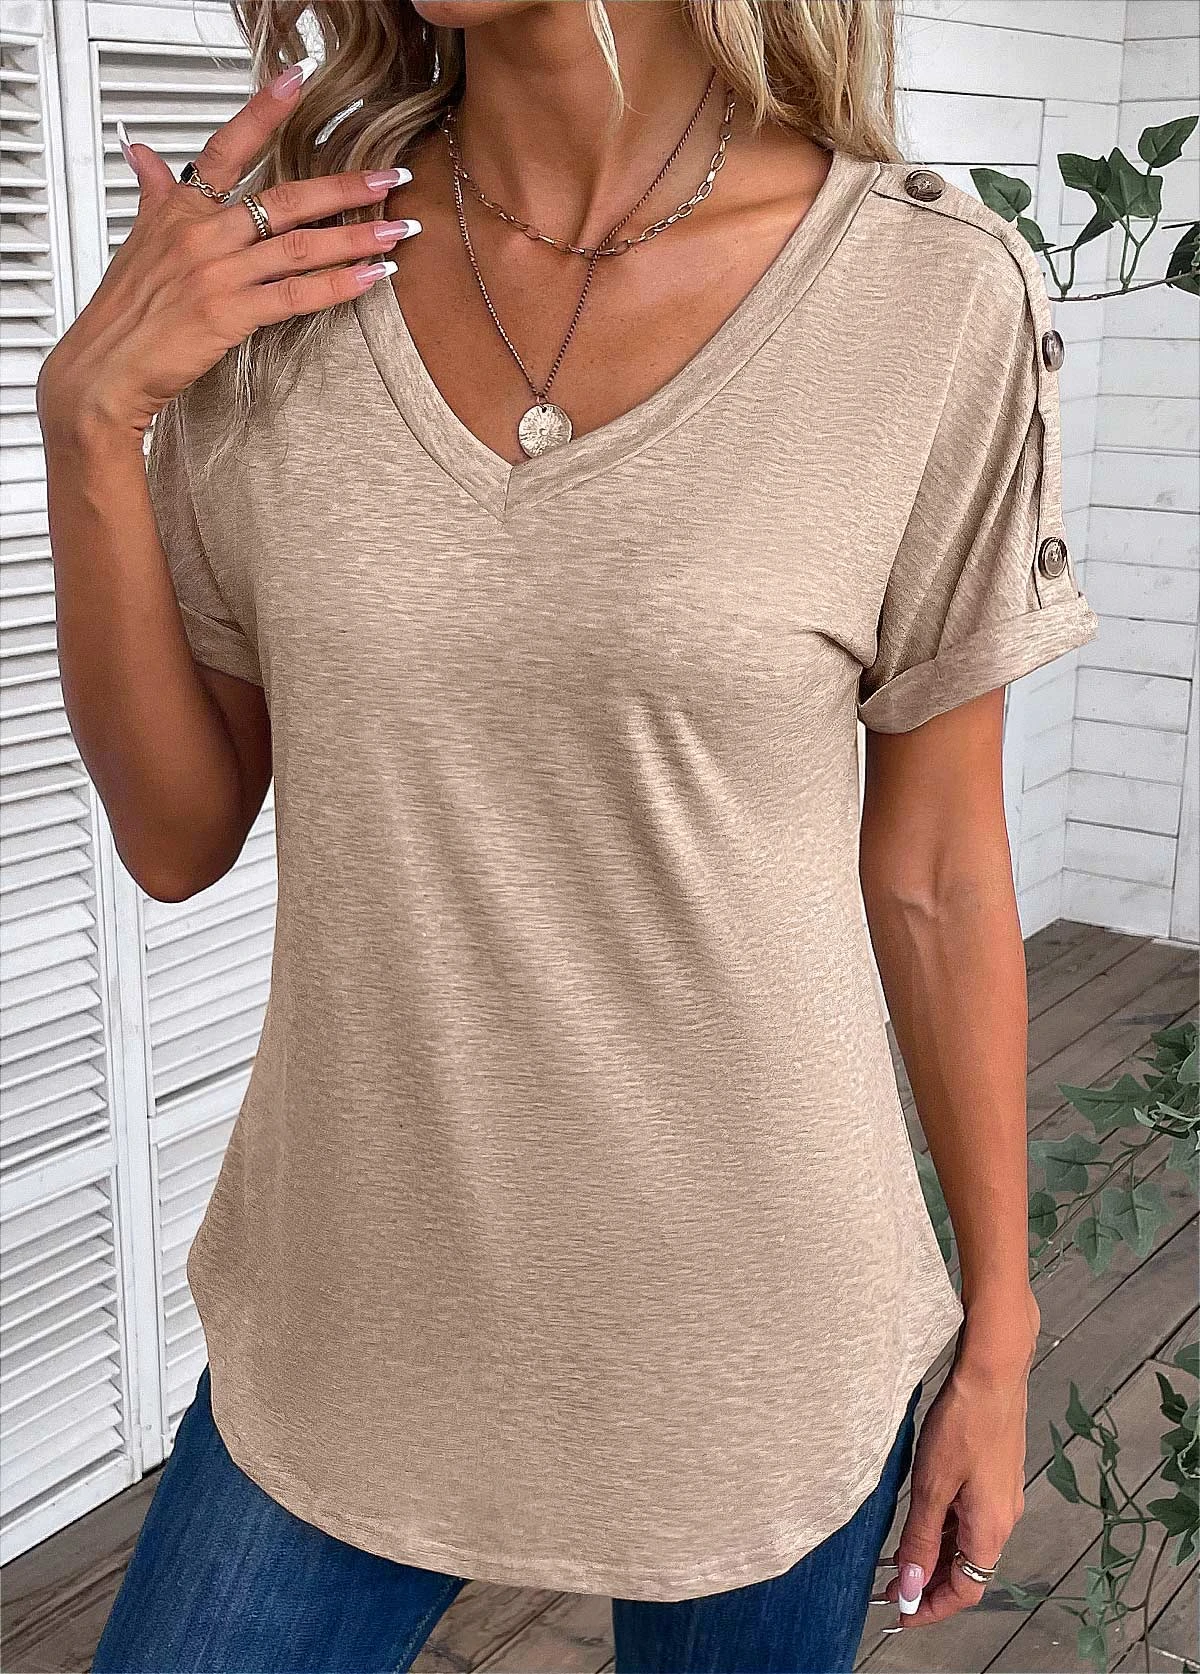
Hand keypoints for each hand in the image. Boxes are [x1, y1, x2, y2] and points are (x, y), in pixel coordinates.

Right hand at [36, 56, 420, 441]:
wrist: (105, 366)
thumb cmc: (125, 311)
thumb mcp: (138, 240)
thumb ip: (153, 192)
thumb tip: (141, 152)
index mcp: (181, 209)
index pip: (226, 146)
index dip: (263, 111)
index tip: (299, 80)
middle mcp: (202, 234)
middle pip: (286, 198)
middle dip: (346, 187)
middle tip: (390, 177)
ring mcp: (217, 273)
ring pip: (300, 245)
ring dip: (356, 238)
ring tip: (398, 230)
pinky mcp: (229, 314)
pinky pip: (296, 294)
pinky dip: (338, 285)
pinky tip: (372, 278)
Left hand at [879, 1293, 1037, 1631]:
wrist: (994, 1372)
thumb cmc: (964, 1423)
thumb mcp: (932, 1485)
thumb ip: (920, 1537)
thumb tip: (909, 1584)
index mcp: (990, 1529)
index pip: (965, 1592)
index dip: (931, 1608)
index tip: (899, 1614)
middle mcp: (1003, 1519)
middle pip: (968, 1571)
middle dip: (929, 1584)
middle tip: (890, 1587)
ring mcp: (1002, 1497)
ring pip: (967, 1543)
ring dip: (936, 1556)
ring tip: (899, 1557)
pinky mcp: (996, 1475)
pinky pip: (970, 1518)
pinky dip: (945, 1529)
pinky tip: (922, 1519)